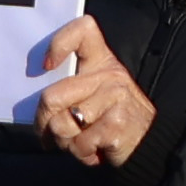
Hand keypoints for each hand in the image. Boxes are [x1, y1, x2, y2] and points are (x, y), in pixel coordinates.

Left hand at [30, 17, 156, 170]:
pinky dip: (80, 154)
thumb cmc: (110, 118)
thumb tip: (37, 103)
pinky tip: (94, 150)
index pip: (83, 31)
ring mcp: (115, 98)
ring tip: (79, 140)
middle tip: (51, 133)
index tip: (47, 66)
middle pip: (51, 96)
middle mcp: (110, 75)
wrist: (148, 142)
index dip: (59, 43)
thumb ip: (69, 90)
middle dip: (43, 123)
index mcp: (102, 62)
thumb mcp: (96, 94)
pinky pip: (77, 144)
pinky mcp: (116, 125)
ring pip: (60, 125)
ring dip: (63, 142)